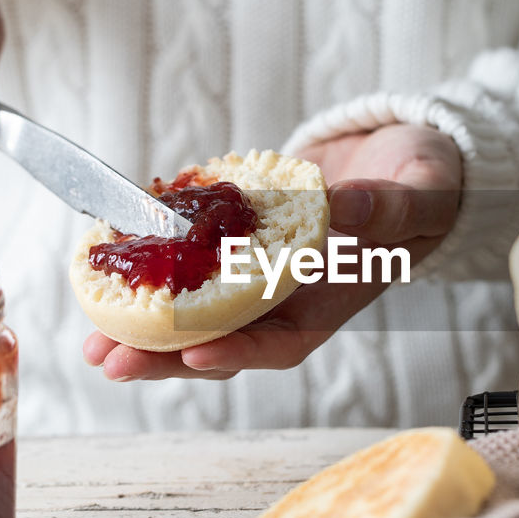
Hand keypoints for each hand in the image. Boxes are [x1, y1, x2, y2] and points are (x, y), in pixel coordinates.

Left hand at [84, 124, 462, 381]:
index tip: (193, 354)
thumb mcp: (418, 194)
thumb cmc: (426, 185)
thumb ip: (385, 209)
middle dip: (165, 356)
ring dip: (145, 327)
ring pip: (197, 311)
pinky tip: (113, 265)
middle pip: (223, 339)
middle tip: (108, 361)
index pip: (282, 341)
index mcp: (332, 300)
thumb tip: (343, 209)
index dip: (238, 352)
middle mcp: (290, 295)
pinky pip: (193, 258)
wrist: (409, 156)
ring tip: (92, 339)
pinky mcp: (240, 237)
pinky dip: (155, 264)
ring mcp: (260, 270)